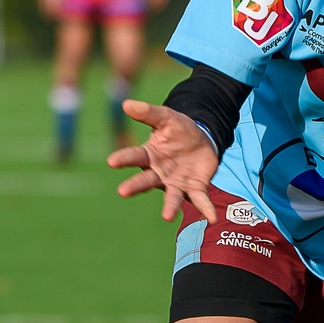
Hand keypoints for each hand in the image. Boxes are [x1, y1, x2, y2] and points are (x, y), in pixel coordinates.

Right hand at [109, 100, 219, 223]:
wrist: (202, 140)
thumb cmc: (179, 130)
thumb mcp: (166, 118)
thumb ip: (148, 113)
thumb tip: (126, 104)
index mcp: (149, 155)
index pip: (134, 155)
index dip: (123, 158)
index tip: (112, 161)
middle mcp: (159, 172)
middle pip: (145, 180)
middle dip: (135, 186)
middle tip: (123, 191)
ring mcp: (176, 182)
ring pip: (172, 196)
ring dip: (170, 207)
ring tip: (167, 216)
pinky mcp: (194, 188)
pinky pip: (200, 200)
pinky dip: (206, 209)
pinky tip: (212, 218)